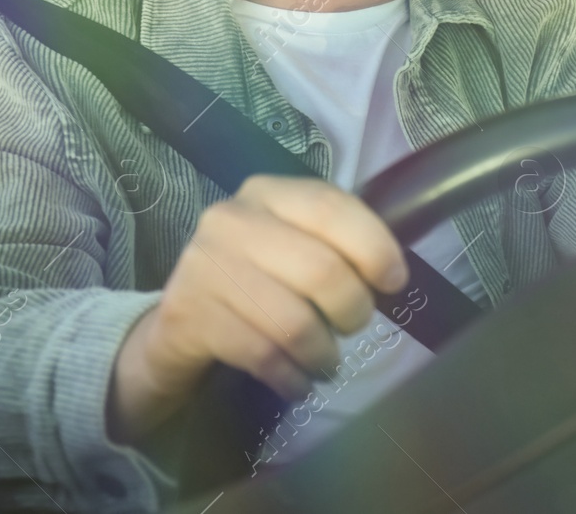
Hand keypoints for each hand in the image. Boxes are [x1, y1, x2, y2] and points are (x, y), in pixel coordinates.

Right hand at [107, 175, 408, 442]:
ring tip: (328, 361)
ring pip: (293, 321)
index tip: (395, 282)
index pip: (331, 209)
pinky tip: (300, 381)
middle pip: (320, 269)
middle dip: (353, 308)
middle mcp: (231, 221)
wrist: (180, 324)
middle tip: (355, 325)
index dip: (374, 247)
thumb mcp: (295, 243)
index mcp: (268, 193)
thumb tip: (393, 276)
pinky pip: (262, 355)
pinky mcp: (188, 317)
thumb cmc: (258, 278)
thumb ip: (337, 244)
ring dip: (323, 352)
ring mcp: (204, 267)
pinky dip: (292, 376)